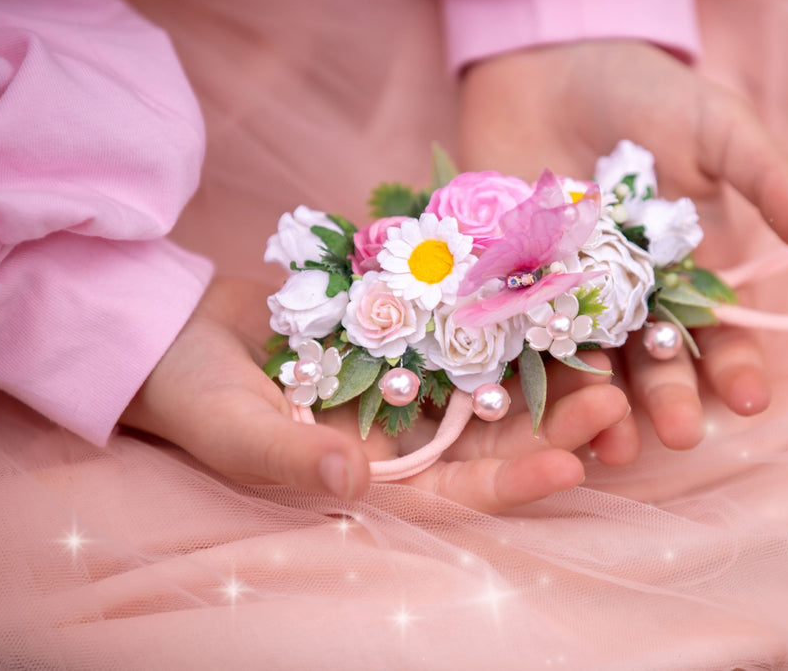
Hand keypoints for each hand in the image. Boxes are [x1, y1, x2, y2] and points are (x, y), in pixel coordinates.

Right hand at [121, 277, 629, 511]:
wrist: (175, 332)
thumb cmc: (193, 395)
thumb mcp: (232, 430)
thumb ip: (288, 460)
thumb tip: (353, 481)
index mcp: (373, 478)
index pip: (456, 495)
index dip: (512, 486)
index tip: (569, 469)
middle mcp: (404, 434)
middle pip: (493, 439)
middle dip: (553, 424)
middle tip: (612, 399)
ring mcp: (409, 380)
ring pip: (492, 381)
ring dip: (546, 367)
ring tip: (603, 346)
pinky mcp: (407, 329)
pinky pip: (464, 325)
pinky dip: (504, 313)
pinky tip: (547, 292)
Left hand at [458, 40, 787, 461]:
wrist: (549, 63)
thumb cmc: (644, 95)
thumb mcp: (718, 125)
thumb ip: (768, 177)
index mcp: (684, 273)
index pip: (715, 333)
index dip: (734, 367)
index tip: (750, 400)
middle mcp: (627, 298)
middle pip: (650, 361)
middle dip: (667, 399)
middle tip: (676, 436)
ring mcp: (566, 297)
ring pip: (586, 364)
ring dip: (598, 409)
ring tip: (608, 448)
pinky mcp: (509, 287)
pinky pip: (517, 336)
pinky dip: (524, 375)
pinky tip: (531, 411)